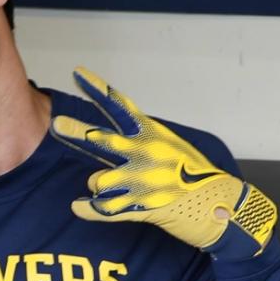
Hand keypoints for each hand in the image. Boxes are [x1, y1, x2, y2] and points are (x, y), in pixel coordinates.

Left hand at [51, 67, 276, 259]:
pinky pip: (101, 207)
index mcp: (151, 134)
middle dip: (77, 131)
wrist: (222, 206)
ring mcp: (142, 180)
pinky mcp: (140, 206)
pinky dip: (87, 208)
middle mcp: (145, 153)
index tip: (77, 72)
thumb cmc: (191, 174)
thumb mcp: (167, 145)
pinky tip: (78, 206)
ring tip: (121, 190)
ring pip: (97, 180)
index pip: (119, 106)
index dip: (97, 89)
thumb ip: (134, 140)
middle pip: (102, 139)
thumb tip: (96, 136)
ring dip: (101, 186)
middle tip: (57, 124)